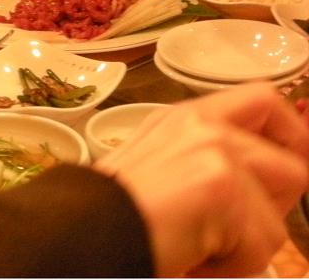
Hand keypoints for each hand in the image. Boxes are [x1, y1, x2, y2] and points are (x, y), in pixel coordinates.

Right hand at [94, 83, 308, 276]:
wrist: (78, 234)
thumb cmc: (112, 216)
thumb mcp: (165, 174)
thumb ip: (209, 167)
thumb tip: (265, 197)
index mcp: (185, 117)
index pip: (264, 100)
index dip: (292, 136)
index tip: (294, 170)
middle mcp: (200, 121)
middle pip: (291, 162)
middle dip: (275, 210)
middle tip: (231, 236)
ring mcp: (213, 148)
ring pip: (278, 214)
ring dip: (246, 248)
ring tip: (200, 253)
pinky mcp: (220, 182)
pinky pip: (262, 243)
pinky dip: (231, 268)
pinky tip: (192, 261)